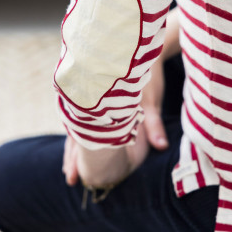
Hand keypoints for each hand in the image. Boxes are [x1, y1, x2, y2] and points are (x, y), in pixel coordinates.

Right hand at [62, 57, 167, 186]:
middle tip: (70, 179)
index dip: (75, 160)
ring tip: (71, 167)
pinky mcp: (96, 100)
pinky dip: (80, 136)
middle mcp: (91, 106)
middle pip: (75, 136)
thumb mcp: (151, 100)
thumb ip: (153, 124)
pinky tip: (80, 144)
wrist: (140, 52)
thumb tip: (161, 146)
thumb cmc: (147, 77)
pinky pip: (82, 121)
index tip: (72, 177)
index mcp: (99, 109)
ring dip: (74, 148)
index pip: (81, 140)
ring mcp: (91, 103)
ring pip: (76, 129)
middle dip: (72, 158)